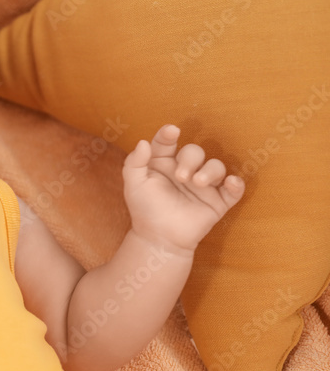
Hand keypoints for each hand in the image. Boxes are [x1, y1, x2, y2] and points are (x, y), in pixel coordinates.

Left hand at [122, 124, 244, 255]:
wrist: (160, 239)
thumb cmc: (145, 209)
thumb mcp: (134, 185)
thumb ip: (134, 162)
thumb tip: (143, 141)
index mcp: (163, 163)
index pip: (167, 142)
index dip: (169, 134)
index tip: (172, 131)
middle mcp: (185, 170)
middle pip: (194, 152)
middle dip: (190, 159)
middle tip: (181, 176)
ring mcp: (203, 186)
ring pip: (216, 166)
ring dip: (210, 170)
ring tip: (197, 183)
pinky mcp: (218, 201)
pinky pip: (234, 189)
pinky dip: (236, 184)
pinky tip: (231, 183)